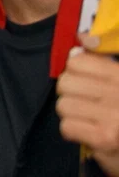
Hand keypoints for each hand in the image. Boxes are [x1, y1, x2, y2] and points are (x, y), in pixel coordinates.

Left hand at [57, 44, 118, 176]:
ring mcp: (114, 117)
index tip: (85, 80)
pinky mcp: (105, 139)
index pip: (78, 61)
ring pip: (64, 105)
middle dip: (71, 93)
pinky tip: (88, 132)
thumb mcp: (118, 80)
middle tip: (86, 103)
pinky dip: (73, 130)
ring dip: (72, 114)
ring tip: (89, 118)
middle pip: (66, 82)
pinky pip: (67, 126)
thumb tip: (83, 38)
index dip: (75, 71)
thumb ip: (103, 59)